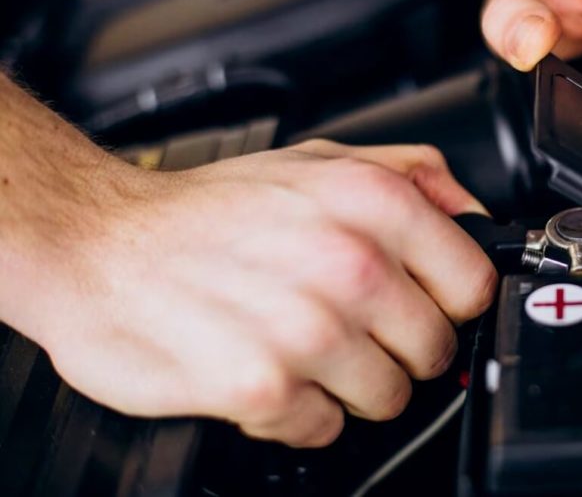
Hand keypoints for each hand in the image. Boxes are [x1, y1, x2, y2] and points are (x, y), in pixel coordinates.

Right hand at [34, 141, 495, 447]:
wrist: (100, 242)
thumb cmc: (209, 209)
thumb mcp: (321, 159)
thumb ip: (414, 176)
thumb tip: (475, 214)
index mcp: (373, 203)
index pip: (474, 285)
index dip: (450, 302)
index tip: (424, 303)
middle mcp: (349, 264)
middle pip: (436, 350)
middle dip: (399, 347)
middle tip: (350, 326)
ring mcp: (309, 330)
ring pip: (388, 398)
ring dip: (349, 383)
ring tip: (302, 344)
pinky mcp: (265, 387)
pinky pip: (325, 428)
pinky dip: (299, 411)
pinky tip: (267, 368)